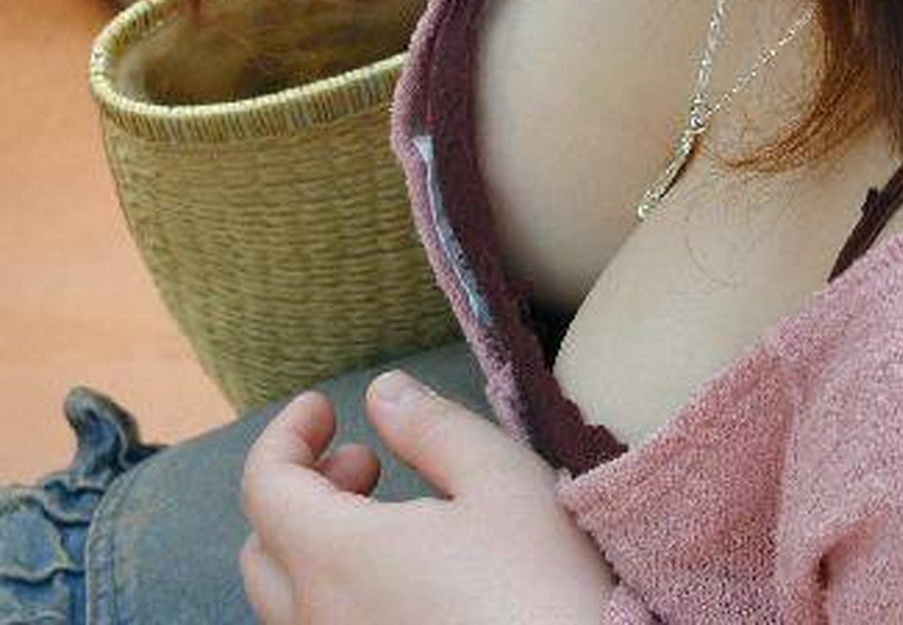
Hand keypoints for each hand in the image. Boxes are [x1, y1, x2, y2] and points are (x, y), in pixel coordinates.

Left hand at [238, 371, 615, 623]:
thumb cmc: (545, 586)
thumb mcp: (502, 480)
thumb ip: (432, 428)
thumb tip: (384, 394)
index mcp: (338, 557)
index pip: (264, 486)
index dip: (286, 434)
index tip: (324, 408)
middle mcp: (320, 620)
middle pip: (264, 548)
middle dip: (303, 490)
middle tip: (367, 462)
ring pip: (291, 599)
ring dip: (320, 543)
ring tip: (396, 519)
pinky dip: (341, 590)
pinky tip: (409, 579)